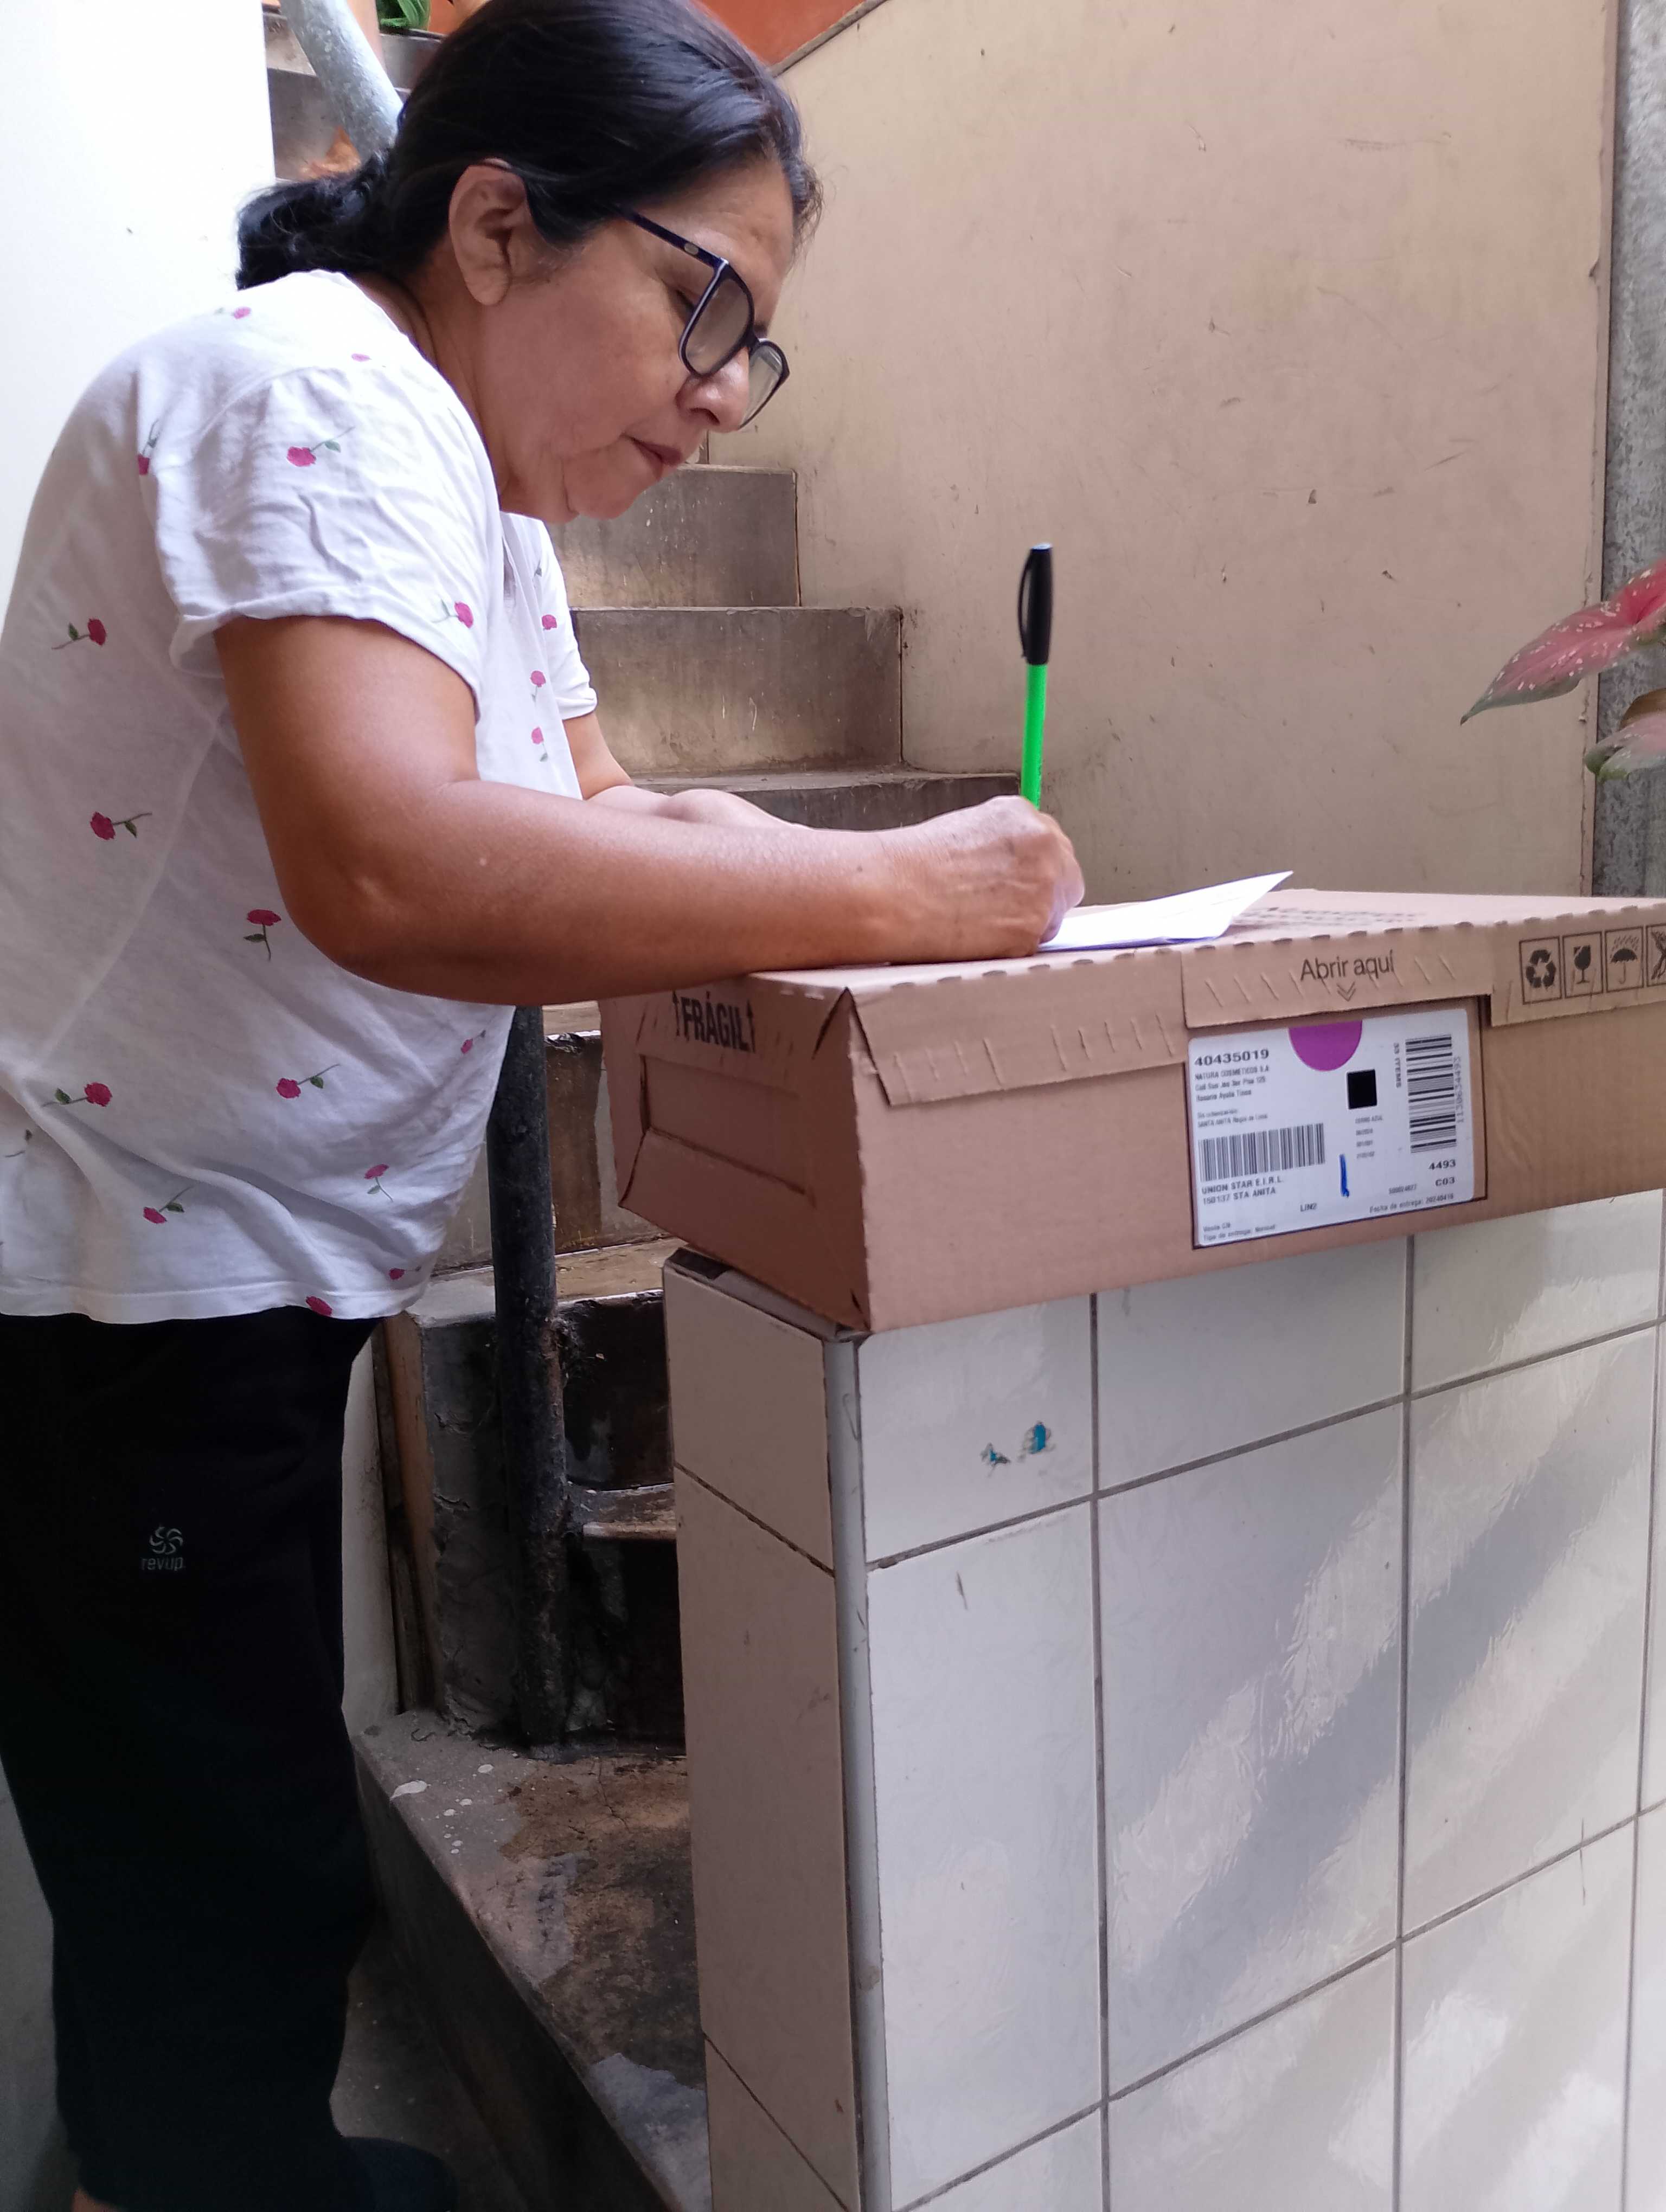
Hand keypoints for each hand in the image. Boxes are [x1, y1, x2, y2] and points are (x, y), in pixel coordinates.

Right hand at [879, 798, 1083, 962]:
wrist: (892, 891)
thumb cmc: (913, 865)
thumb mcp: (967, 831)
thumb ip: (1003, 847)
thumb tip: (1012, 871)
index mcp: (1025, 818)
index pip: (1054, 849)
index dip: (1033, 872)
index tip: (1013, 884)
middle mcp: (1044, 847)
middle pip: (1066, 882)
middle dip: (1041, 898)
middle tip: (999, 909)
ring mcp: (1044, 889)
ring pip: (1050, 918)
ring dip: (1024, 924)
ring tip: (978, 922)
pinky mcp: (1032, 929)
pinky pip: (1031, 946)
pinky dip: (1008, 948)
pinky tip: (976, 937)